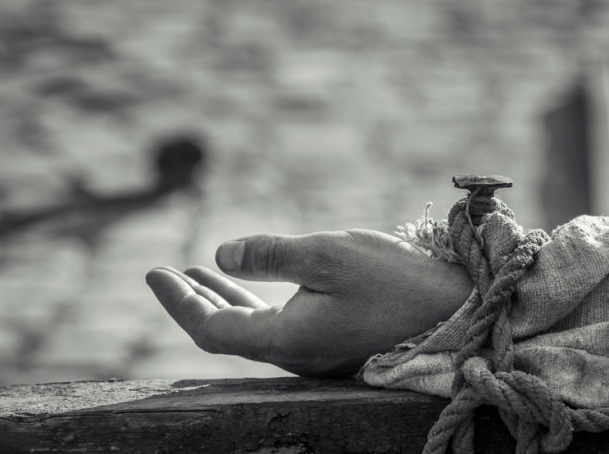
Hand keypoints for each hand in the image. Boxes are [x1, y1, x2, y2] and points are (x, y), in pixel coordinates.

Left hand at [146, 229, 471, 376]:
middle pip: (225, 331)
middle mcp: (295, 353)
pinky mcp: (331, 336)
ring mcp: (314, 348)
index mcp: (286, 339)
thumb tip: (220, 254)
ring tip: (194, 273)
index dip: (178, 302)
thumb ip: (268, 254)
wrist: (455, 307)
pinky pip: (275, 320)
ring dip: (221, 297)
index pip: (212, 328)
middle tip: (163, 273)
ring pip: (250, 325)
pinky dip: (251, 298)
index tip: (152, 272)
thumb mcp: (326, 254)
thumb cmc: (395, 280)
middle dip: (191, 301)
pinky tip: (247, 280)